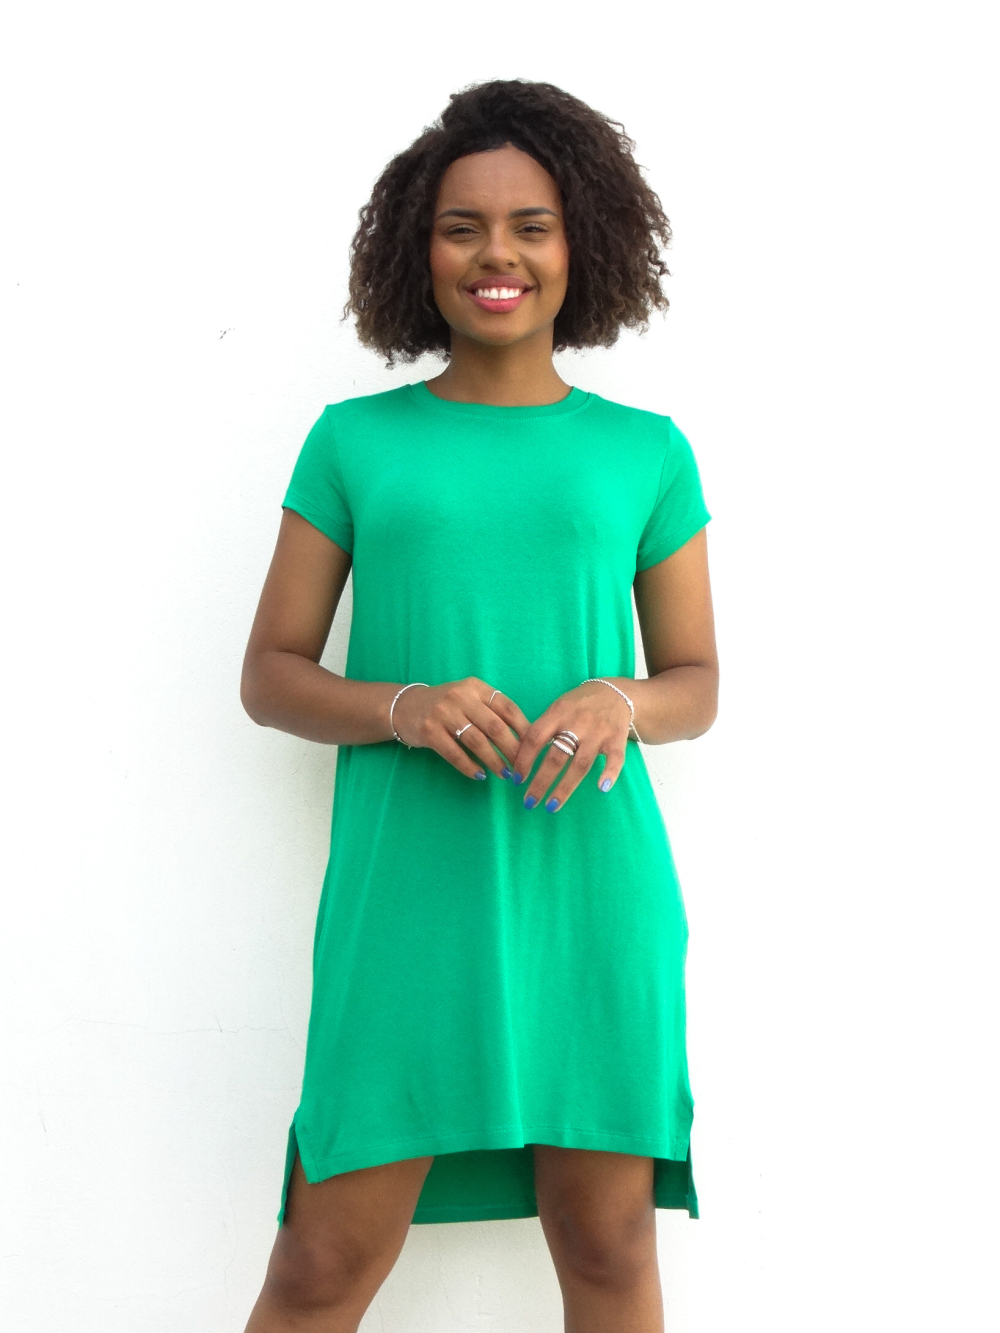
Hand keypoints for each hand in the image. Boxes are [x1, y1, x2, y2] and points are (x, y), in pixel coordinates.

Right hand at [392, 677, 530, 781]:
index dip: (523, 728)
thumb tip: (524, 738)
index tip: (534, 747)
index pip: (507, 707)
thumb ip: (492, 711)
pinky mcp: (429, 731)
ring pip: (476, 742)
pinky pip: (454, 753)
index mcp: (476, 687)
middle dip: (512, 750)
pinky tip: (479, 775)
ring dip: (494, 761)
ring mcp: (443, 713)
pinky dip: (469, 766)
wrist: (404, 706)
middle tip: (522, 767)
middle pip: (494, 726)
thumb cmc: (446, 706)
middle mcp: (460, 696)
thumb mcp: (469, 698)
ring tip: (504, 774)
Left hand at [512, 681, 631, 810]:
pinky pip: (614, 759)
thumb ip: (543, 728)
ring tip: (551, 806)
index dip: (524, 760)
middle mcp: (577, 722)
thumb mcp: (558, 707)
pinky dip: (610, 773)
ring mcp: (598, 732)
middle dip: (540, 782)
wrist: (614, 693)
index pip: (535, 738)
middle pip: (556, 757)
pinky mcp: (617, 739)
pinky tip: (601, 788)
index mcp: (558, 712)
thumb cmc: (578, 705)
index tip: (516, 779)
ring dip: (565, 788)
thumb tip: (519, 757)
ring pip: (580, 764)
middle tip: (529, 802)